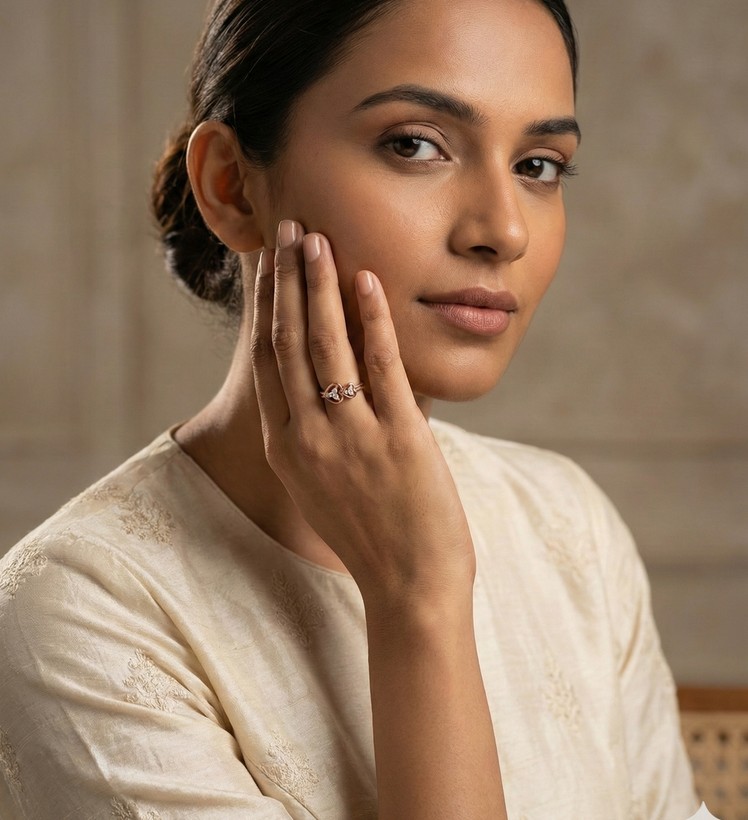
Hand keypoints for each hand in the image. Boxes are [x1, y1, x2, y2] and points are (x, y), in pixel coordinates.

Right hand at [250, 219, 475, 609]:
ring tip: (319, 240)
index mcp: (285, 448)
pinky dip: (372, 319)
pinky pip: (381, 366)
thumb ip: (313, 435)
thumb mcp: (321, 485)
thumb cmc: (371, 536)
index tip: (268, 265)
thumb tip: (324, 380)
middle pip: (289, 342)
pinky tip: (368, 281)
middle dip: (287, 280)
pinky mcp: (399, 437)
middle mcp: (308, 437)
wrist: (409, 589)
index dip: (266, 305)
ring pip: (326, 345)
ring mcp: (351, 437)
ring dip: (320, 286)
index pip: (267, 360)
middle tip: (290, 231)